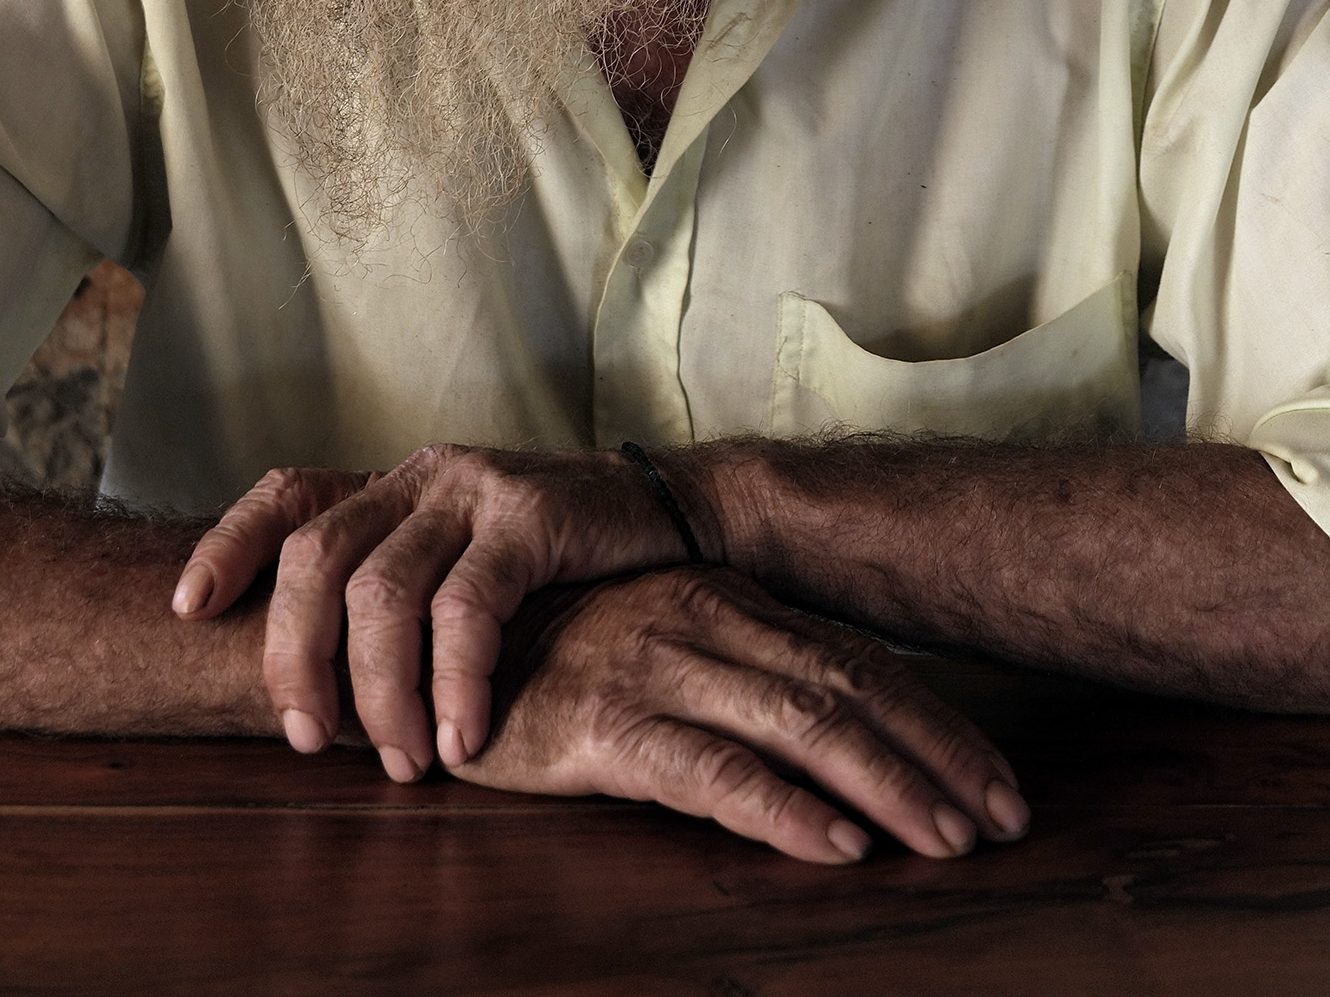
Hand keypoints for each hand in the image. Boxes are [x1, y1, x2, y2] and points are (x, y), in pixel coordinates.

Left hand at [172, 443, 703, 776]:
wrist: (671, 523)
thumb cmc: (559, 564)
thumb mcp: (463, 562)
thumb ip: (397, 595)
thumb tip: (313, 686)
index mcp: (392, 483)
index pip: (288, 493)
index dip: (229, 544)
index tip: (188, 608)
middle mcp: (421, 475)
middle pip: (317, 556)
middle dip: (296, 657)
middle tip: (310, 740)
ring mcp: (473, 490)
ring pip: (384, 591)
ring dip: (381, 693)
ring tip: (406, 763)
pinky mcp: (529, 517)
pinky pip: (467, 608)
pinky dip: (455, 683)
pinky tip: (464, 737)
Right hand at [456, 568, 1031, 863]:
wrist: (440, 642)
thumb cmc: (560, 653)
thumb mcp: (664, 642)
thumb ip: (744, 671)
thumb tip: (851, 726)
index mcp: (727, 600)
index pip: (857, 660)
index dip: (937, 723)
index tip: (1001, 784)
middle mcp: (703, 620)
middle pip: (848, 689)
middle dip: (937, 758)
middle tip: (1004, 822)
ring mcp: (657, 667)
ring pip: (799, 725)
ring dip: (886, 785)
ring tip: (945, 840)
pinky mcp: (606, 723)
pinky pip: (712, 772)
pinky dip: (783, 809)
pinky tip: (833, 844)